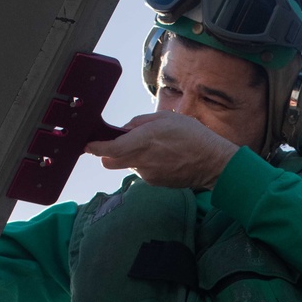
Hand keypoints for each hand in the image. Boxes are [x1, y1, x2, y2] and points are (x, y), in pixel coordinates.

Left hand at [85, 112, 237, 189]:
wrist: (213, 163)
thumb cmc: (193, 136)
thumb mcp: (165, 118)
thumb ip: (140, 123)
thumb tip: (125, 129)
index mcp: (143, 141)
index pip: (109, 148)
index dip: (95, 147)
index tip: (88, 144)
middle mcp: (142, 160)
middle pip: (110, 162)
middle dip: (108, 154)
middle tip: (117, 144)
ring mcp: (149, 174)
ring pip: (129, 165)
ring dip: (134, 157)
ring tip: (156, 148)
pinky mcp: (156, 183)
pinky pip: (143, 172)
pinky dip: (147, 165)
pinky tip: (164, 159)